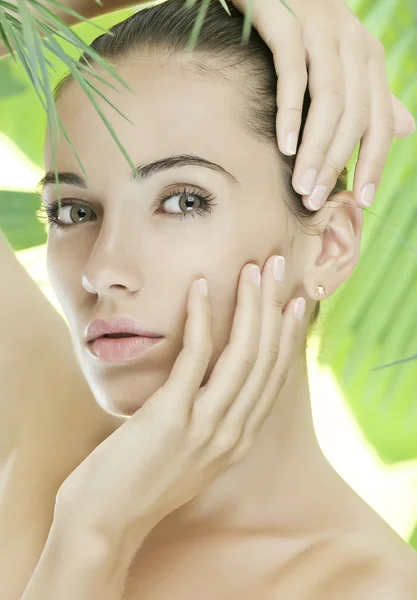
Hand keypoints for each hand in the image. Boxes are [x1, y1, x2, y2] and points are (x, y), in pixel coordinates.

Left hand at [55, 256, 303, 550]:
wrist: (104, 525)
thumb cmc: (140, 484)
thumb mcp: (189, 454)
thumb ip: (208, 422)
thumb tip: (209, 386)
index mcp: (239, 439)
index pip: (274, 377)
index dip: (287, 335)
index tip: (294, 302)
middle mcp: (232, 432)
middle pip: (264, 358)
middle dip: (274, 307)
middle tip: (279, 267)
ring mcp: (205, 427)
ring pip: (241, 354)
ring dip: (249, 306)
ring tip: (252, 269)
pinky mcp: (171, 418)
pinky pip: (195, 358)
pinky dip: (201, 318)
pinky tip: (200, 288)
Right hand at [231, 0, 415, 210]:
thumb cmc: (306, 30)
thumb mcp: (345, 64)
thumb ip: (373, 98)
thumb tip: (405, 131)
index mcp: (370, 60)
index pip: (379, 121)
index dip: (374, 163)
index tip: (361, 200)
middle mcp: (354, 44)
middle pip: (354, 116)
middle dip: (336, 163)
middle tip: (314, 200)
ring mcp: (322, 32)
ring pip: (328, 101)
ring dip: (315, 148)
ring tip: (300, 185)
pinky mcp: (289, 24)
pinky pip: (293, 74)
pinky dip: (290, 112)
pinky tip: (285, 145)